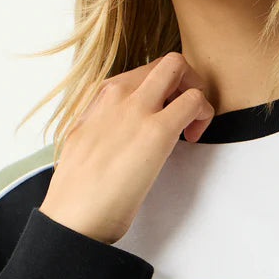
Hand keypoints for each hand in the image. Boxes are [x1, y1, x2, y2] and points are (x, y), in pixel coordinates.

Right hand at [38, 52, 214, 243]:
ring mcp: (137, 108)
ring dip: (195, 90)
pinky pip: (195, 100)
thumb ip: (101, 125)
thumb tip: (118, 129)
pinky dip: (204, 113)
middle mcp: (116, 94)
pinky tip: (191, 137)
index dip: (159, 93)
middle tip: (186, 113)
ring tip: (190, 125)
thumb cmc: (77, 190)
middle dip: (184, 81)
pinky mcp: (158, 129)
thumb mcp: (81, 141)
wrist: (74, 216)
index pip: (139, 74)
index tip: (161, 116)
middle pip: (162, 62)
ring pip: (178, 66)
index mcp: (97, 98)